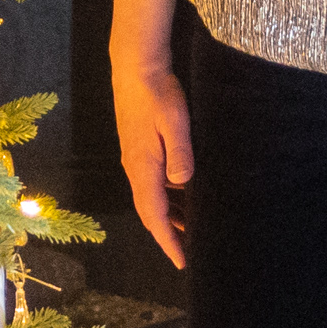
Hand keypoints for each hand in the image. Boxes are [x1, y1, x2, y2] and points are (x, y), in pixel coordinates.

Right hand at [111, 59, 192, 267]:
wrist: (135, 67)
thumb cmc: (158, 92)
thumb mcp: (174, 121)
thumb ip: (180, 152)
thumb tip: (182, 183)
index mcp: (143, 167)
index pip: (154, 214)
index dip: (168, 240)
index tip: (182, 260)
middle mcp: (135, 168)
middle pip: (150, 212)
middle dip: (168, 234)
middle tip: (190, 252)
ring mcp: (134, 158)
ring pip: (151, 198)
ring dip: (168, 216)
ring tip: (191, 229)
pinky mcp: (138, 149)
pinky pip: (152, 184)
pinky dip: (167, 198)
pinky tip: (183, 196)